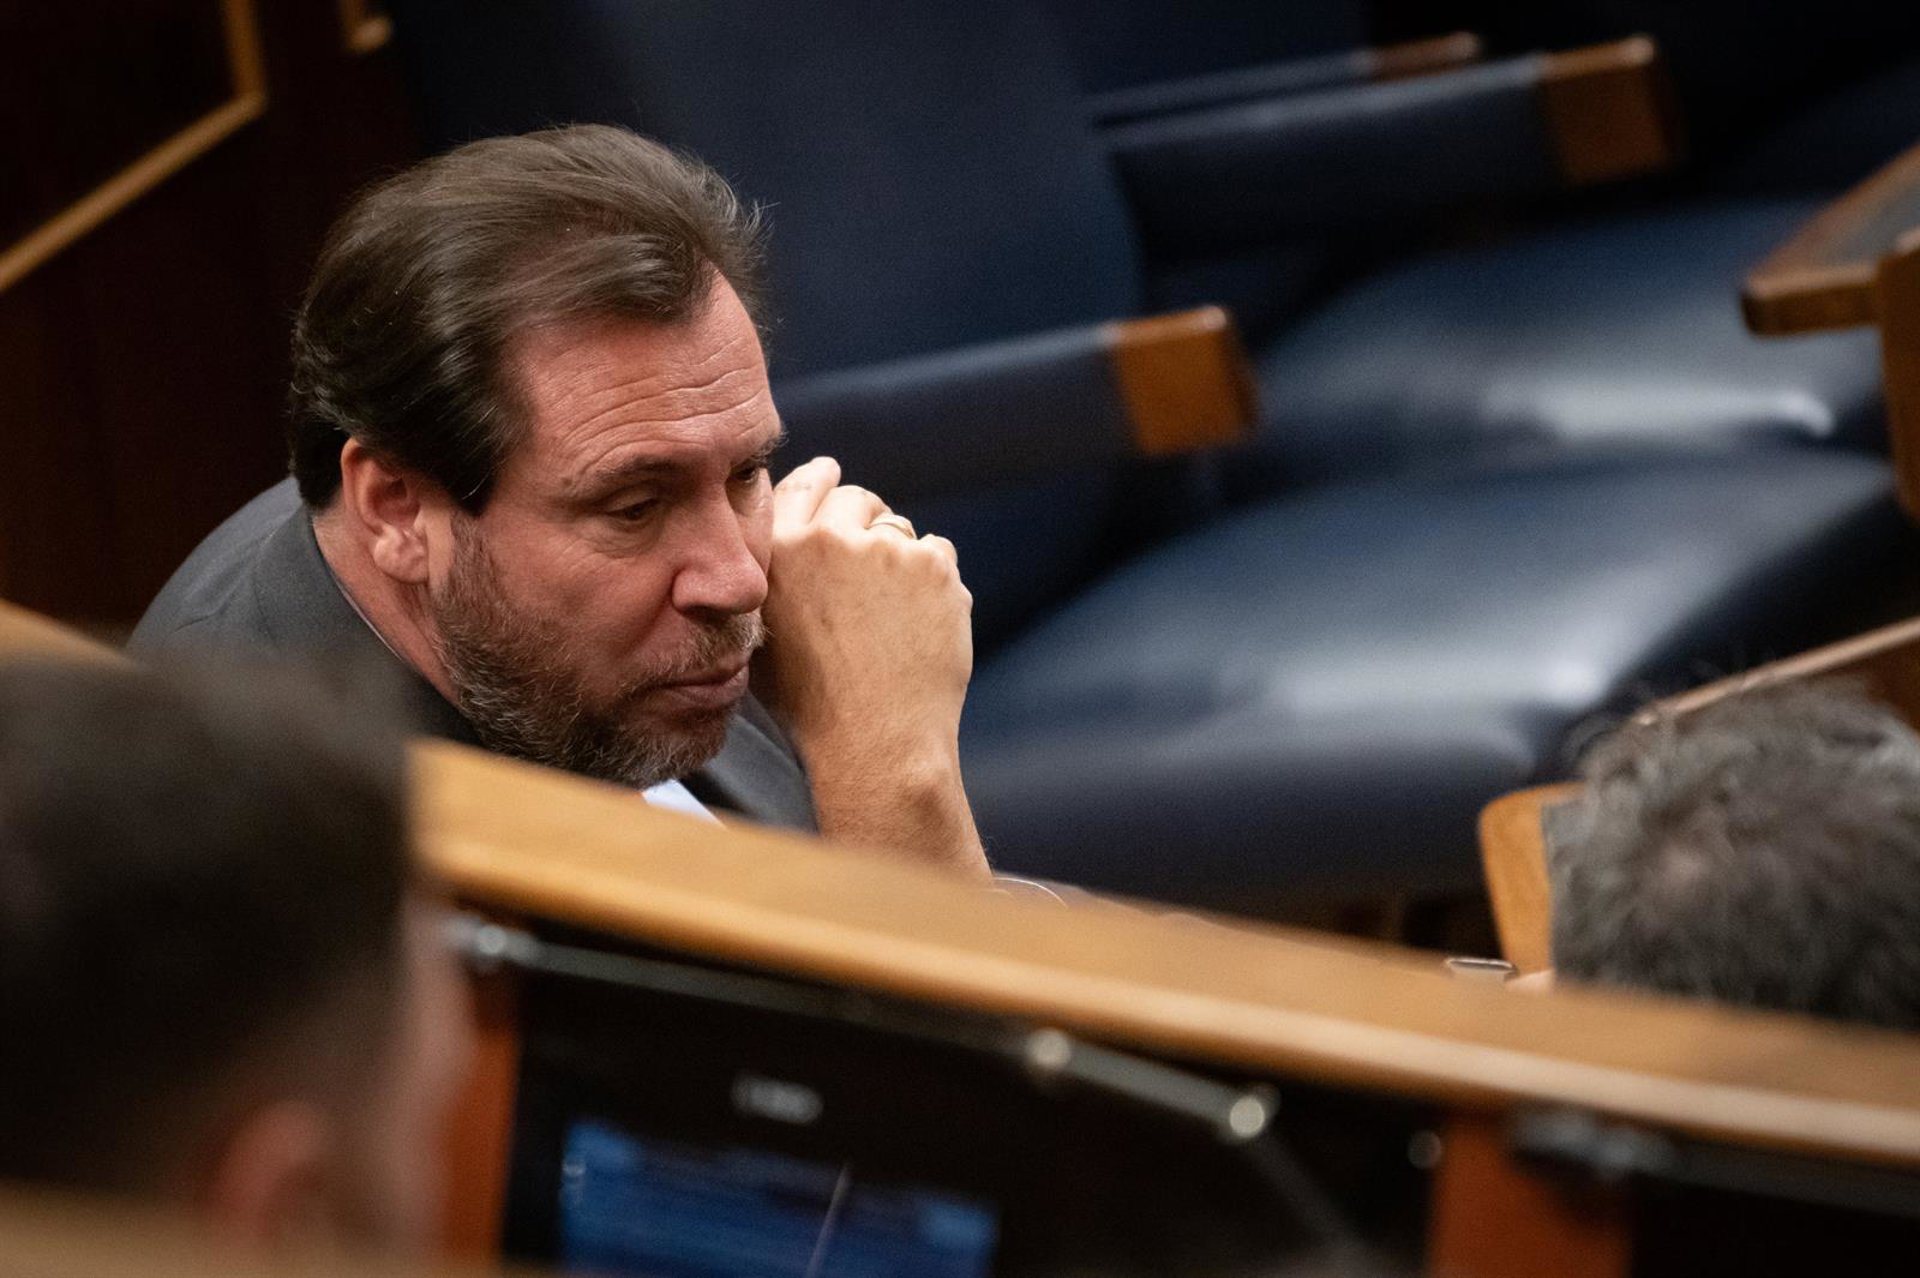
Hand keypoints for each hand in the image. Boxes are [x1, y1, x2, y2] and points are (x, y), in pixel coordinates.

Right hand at [757, 457, 987, 877]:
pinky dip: (935, 582)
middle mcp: (829, 539)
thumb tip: (789, 538)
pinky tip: (920, 624)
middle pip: (856, 498)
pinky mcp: (935, 566)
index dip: (821, 480)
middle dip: (864, 522)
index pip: (804, 485)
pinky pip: (938, 553)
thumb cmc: (813, 702)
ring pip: (900, 528)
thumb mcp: (763, 634)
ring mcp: (887, 549)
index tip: (831, 474)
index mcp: (779, 551)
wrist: (875, 742)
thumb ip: (773, 575)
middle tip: (870, 567)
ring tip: (890, 615)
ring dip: (898, 555)